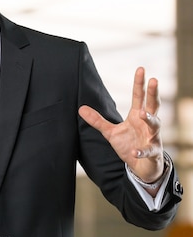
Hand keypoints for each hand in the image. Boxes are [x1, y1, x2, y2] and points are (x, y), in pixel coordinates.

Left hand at [79, 67, 163, 187]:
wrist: (142, 167)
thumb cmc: (129, 145)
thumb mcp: (110, 132)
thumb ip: (97, 120)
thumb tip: (80, 108)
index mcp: (137, 116)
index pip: (139, 97)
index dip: (139, 84)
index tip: (141, 69)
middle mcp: (147, 124)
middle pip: (152, 106)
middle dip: (153, 93)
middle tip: (153, 80)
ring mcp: (152, 138)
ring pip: (155, 125)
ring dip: (150, 119)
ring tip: (142, 113)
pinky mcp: (152, 153)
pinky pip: (148, 151)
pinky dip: (141, 151)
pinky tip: (135, 151)